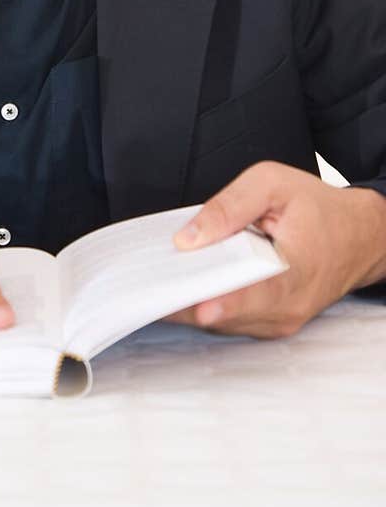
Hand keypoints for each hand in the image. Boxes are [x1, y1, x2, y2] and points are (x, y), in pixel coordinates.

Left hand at [164, 161, 385, 337]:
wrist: (359, 236)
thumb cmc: (318, 208)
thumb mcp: (273, 184)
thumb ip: (229, 206)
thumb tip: (188, 237)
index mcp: (295, 270)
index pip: (255, 294)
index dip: (222, 302)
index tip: (195, 306)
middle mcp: (287, 306)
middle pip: (226, 313)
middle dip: (186, 299)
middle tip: (147, 284)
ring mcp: (279, 320)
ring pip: (222, 321)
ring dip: (189, 303)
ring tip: (155, 281)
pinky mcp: (270, 322)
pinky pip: (229, 319)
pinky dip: (204, 302)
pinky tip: (181, 285)